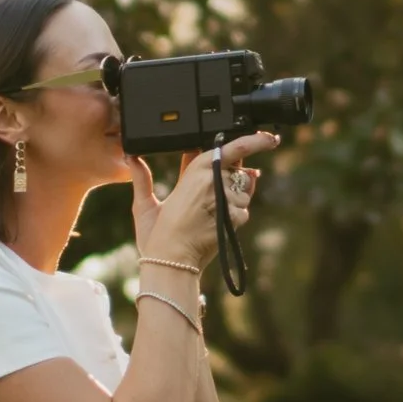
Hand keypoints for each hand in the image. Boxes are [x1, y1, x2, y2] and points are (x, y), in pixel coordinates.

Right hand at [129, 131, 279, 265]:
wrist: (171, 264)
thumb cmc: (156, 236)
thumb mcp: (145, 204)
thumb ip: (143, 178)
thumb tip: (132, 158)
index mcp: (195, 170)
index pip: (232, 148)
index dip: (254, 141)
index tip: (270, 137)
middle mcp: (213, 180)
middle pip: (240, 172)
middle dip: (233, 181)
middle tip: (210, 200)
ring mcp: (226, 198)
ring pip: (244, 192)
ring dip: (233, 201)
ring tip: (208, 217)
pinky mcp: (233, 216)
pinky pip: (243, 211)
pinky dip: (233, 217)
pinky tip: (214, 226)